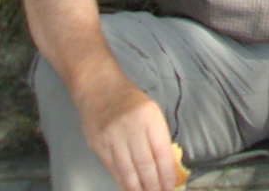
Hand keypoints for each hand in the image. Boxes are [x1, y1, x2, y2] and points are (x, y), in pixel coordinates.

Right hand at [70, 69, 177, 190]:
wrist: (98, 88)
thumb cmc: (129, 99)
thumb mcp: (150, 111)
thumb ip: (157, 135)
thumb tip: (166, 165)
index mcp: (148, 116)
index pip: (160, 150)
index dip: (166, 171)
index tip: (170, 185)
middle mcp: (130, 127)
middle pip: (144, 164)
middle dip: (153, 184)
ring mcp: (112, 137)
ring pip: (127, 170)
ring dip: (138, 188)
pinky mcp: (98, 146)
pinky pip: (112, 169)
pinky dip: (122, 181)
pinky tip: (129, 188)